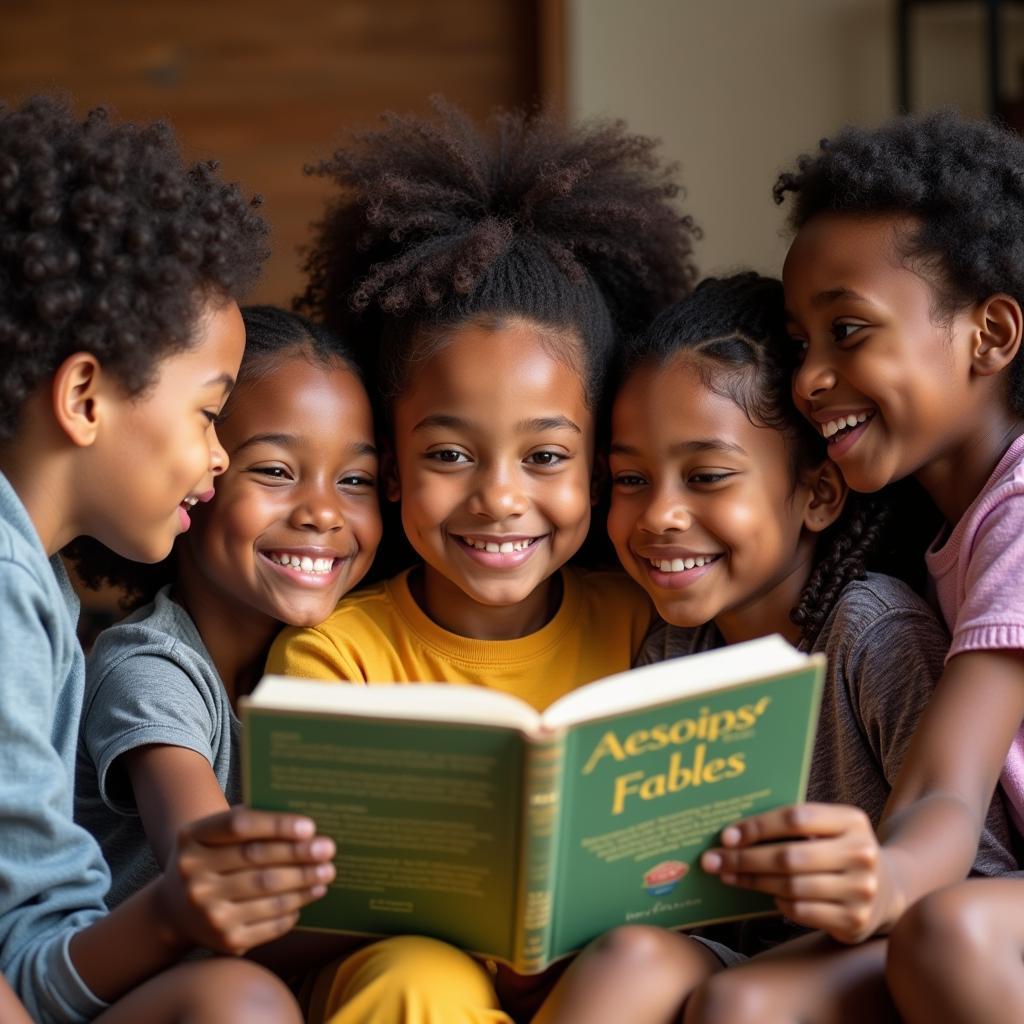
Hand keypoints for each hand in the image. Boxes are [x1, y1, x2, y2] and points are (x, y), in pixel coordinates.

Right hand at [157, 807, 335, 954]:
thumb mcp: (212, 835)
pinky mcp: (226, 941)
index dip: (276, 825)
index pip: (238, 826)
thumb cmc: (209, 860)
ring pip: (268, 892)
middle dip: (299, 854)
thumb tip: (302, 825)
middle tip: (328, 849)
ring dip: (304, 882)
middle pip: (257, 860)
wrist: (175, 911)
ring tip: (326, 872)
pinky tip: (310, 895)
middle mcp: (194, 877)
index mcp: (191, 840)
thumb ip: (248, 822)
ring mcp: (208, 912)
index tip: (309, 826)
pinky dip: (294, 908)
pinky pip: (271, 922)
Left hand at [700, 803, 893, 943]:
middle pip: (788, 856)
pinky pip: (802, 911)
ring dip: (753, 881)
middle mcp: (861, 853)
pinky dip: (779, 901)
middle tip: (712, 861)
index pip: (795, 818)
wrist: (887, 889)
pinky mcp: (855, 920)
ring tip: (728, 876)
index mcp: (852, 820)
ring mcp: (861, 889)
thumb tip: (732, 832)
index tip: (726, 835)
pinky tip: (767, 894)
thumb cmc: (838, 850)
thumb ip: (793, 825)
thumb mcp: (828, 829)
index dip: (757, 826)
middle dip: (744, 858)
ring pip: (791, 886)